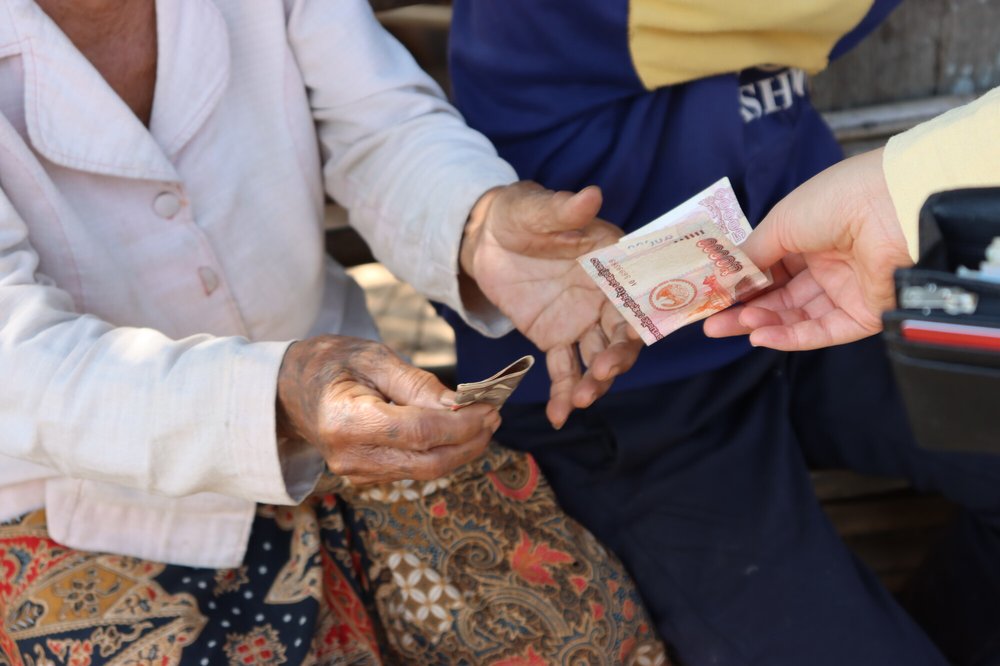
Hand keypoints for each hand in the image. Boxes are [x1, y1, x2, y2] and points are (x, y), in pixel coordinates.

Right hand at [276, 336, 499, 484]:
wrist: (286, 390)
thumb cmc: (329, 363)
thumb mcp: (372, 357)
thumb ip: (417, 383)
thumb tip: (460, 405)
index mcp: (347, 422)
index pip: (420, 433)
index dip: (462, 423)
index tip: (491, 406)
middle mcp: (350, 457)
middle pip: (428, 462)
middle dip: (469, 441)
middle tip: (494, 415)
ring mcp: (356, 473)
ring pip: (424, 471)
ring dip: (461, 449)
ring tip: (483, 420)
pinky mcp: (365, 476)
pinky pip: (413, 469)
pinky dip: (441, 452)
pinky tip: (457, 430)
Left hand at [461, 182, 641, 427]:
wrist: (483, 237)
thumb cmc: (519, 213)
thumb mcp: (536, 209)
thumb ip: (564, 210)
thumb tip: (591, 194)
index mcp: (613, 261)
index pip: (638, 292)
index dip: (641, 316)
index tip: (634, 338)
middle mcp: (605, 295)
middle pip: (624, 334)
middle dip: (617, 358)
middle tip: (601, 374)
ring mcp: (582, 320)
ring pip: (598, 357)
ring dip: (594, 382)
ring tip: (577, 402)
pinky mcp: (556, 338)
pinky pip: (565, 370)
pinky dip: (563, 394)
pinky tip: (557, 416)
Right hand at [703, 148, 913, 349]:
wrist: (890, 207)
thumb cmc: (835, 201)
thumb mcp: (781, 222)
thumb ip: (752, 254)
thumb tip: (725, 275)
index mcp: (810, 236)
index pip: (770, 268)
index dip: (742, 283)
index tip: (713, 296)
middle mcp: (828, 264)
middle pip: (779, 297)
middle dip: (744, 310)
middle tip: (712, 323)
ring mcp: (846, 290)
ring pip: (797, 316)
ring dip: (762, 322)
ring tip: (730, 325)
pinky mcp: (864, 315)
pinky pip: (823, 332)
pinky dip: (789, 337)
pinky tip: (760, 336)